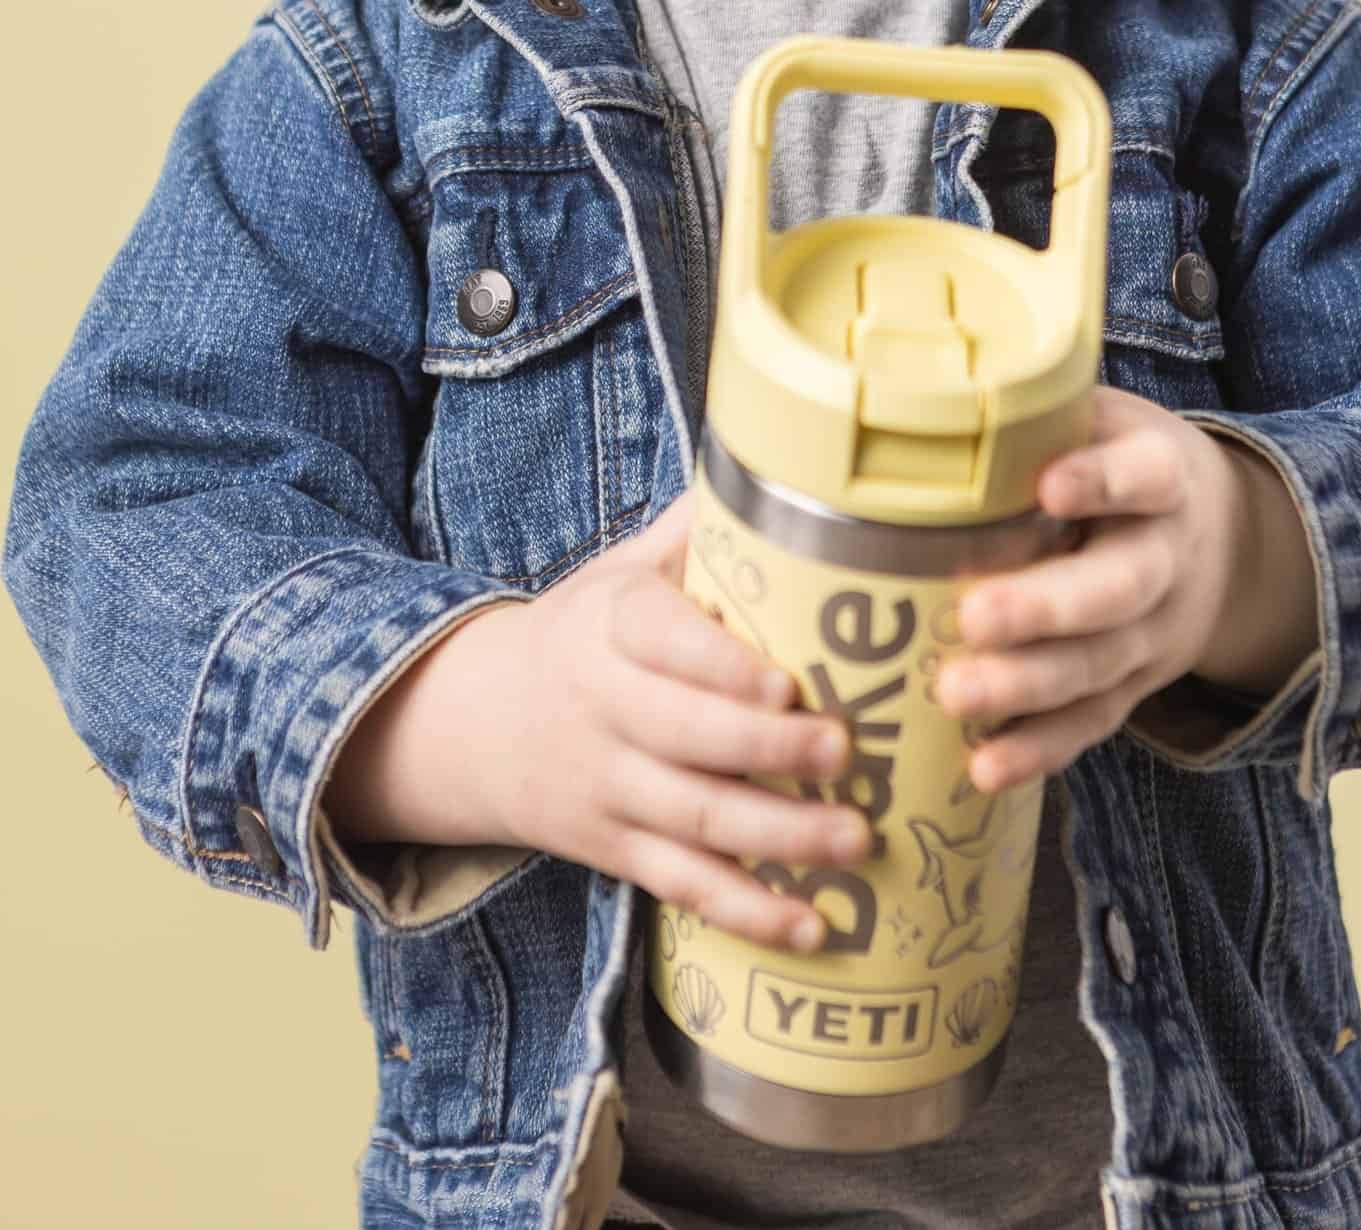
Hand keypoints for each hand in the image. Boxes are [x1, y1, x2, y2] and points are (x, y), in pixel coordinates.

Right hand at [334, 491, 873, 953]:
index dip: (721, 666)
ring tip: (856, 839)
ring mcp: (606, 786)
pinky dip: (746, 911)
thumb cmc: (586, 631)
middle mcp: (604, 707)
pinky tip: (812, 927)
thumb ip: (698, 529)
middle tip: (846, 755)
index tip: (785, 682)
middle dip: (768, 753)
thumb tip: (792, 465)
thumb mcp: (622, 568)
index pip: (662, 643)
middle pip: (686, 737)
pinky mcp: (613, 849)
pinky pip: (682, 884)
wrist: (473, 722)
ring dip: (778, 836)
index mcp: (612, 626)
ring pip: (693, 818)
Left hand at [934, 388, 1248, 789]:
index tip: (1050, 484)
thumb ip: (1038, 413)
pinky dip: (1040, 749)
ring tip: (955, 694)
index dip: (1103, 481)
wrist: (1219, 539)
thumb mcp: (1104, 418)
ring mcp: (1155, 632)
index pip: (1144, 477)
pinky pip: (1092, 722)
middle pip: (1119, 588)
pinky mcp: (1135, 685)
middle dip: (1048, 608)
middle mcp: (1167, 557)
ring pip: (1100, 665)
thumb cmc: (1120, 462)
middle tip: (976, 615)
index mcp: (1163, 477)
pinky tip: (985, 767)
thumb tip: (922, 390)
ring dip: (1028, 687)